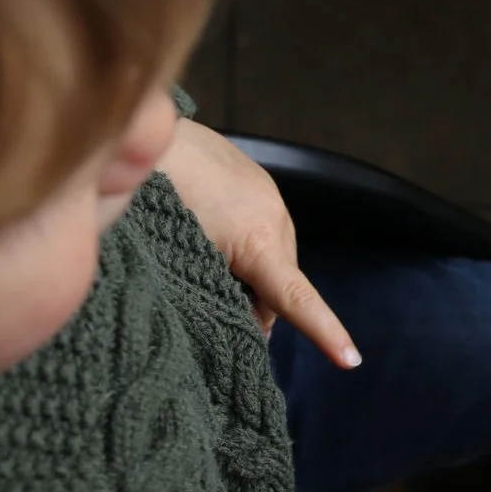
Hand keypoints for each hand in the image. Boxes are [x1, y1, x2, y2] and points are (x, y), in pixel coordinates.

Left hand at [157, 118, 359, 366]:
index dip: (325, 331)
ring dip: (250, 275)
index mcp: (256, 238)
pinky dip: (245, 246)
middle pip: (280, 286)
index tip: (351, 360)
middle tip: (216, 323)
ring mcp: (268, 192)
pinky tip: (211, 238)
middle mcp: (274, 214)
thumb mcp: (176, 259)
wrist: (140, 131)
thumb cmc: (150, 198)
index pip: (296, 297)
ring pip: (272, 257)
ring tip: (203, 268)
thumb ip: (209, 294)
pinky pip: (264, 228)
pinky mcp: (257, 179)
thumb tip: (236, 318)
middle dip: (256, 309)